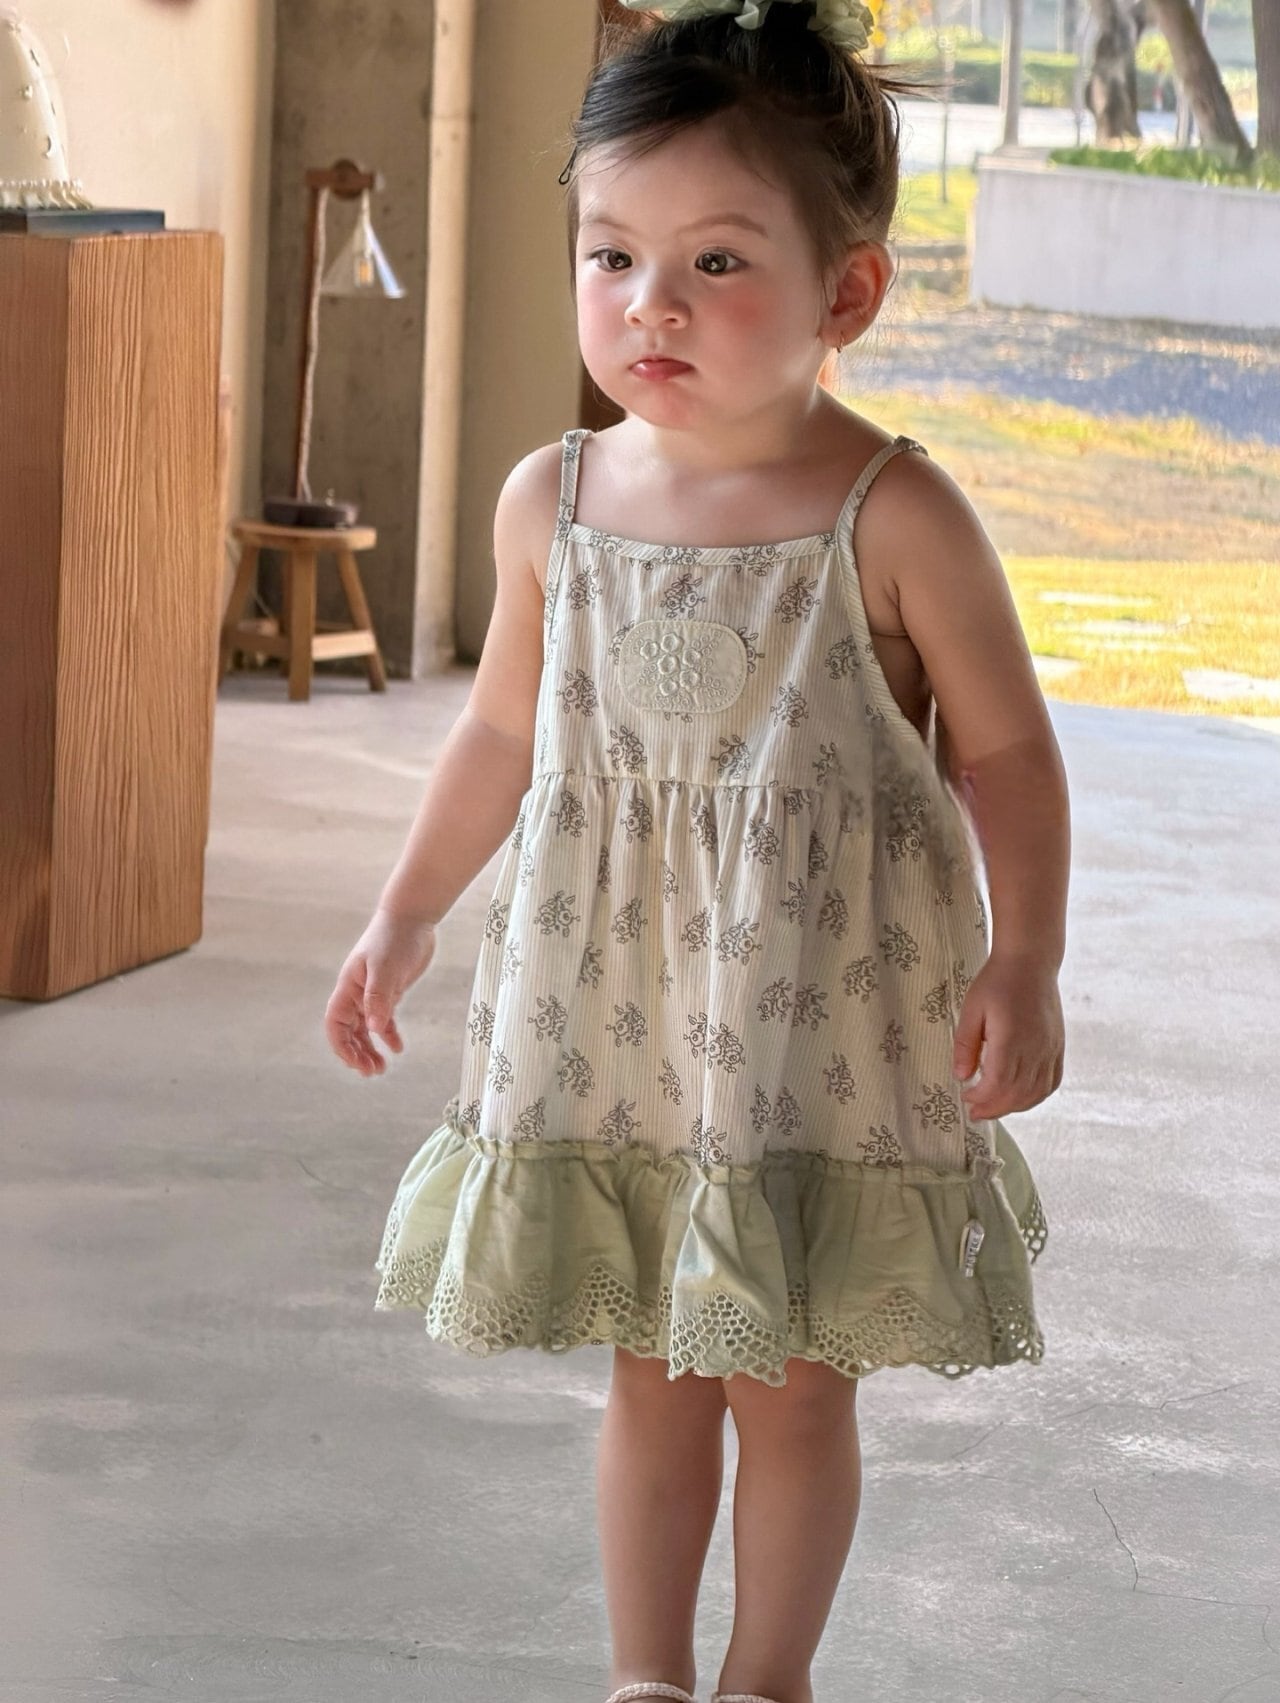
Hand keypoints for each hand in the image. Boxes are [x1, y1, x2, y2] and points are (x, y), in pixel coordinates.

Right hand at [324, 909, 438, 1077]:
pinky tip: (397, 1048)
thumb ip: (379, 998)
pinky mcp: (390, 991)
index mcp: (349, 987)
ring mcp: (373, 993)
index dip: (341, 1046)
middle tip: (372, 1072)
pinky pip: (384, 1019)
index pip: (336, 1024)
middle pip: (349, 1031)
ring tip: (381, 1067)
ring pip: (366, 1029)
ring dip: (370, 1048)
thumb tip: (375, 1029)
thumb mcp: (386, 968)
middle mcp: (357, 993)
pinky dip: (388, 1035)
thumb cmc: (394, 938)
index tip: (355, 1064)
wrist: (412, 917)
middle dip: (357, 1053)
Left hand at [952, 952, 1064, 1120]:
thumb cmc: (997, 982)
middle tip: (974, 1113)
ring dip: (1014, 1106)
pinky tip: (1020, 1098)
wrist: (1030, 963)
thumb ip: (965, 1045)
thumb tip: (961, 1076)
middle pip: (1017, 1094)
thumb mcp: (971, 1009)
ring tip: (994, 1108)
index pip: (998, 1084)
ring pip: (1036, 1092)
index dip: (981, 1098)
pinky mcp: (1057, 1047)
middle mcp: (1035, 1048)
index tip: (965, 1097)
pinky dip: (1036, 1097)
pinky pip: (1051, 1082)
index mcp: (1011, 1039)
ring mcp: (1050, 1049)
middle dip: (993, 1109)